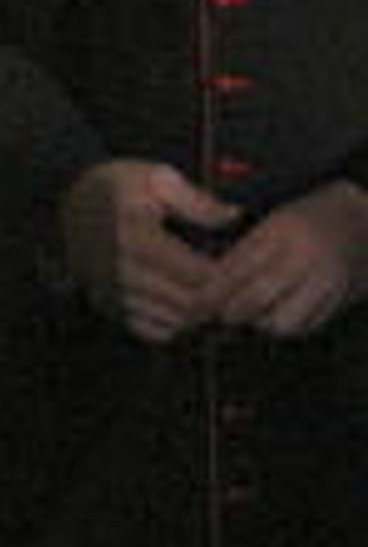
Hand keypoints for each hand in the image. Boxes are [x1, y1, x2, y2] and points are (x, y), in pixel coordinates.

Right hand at [58, 159, 240, 343]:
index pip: (198, 275)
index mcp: (136, 237)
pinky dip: (175, 323)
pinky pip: (153, 331)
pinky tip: (183, 302)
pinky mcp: (110, 307)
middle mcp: (122, 272)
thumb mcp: (156, 177)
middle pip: (190, 304)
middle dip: (219, 298)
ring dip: (199, 312)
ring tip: (213, 291)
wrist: (69, 203)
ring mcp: (113, 293)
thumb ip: (196, 200)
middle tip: (236, 284)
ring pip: (175, 321)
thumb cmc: (116, 187)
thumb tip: (232, 216)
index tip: (244, 267)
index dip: (229, 277)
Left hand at [207, 179, 367, 337]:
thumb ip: (243, 251)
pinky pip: (305, 327)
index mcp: (283, 229)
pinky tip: (280, 312)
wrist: (364, 223)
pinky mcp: (342, 299)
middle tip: (221, 312)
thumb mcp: (274, 222)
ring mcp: (328, 280)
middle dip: (231, 311)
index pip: (237, 268)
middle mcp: (306, 256)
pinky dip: (287, 325)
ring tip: (255, 310)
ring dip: (261, 321)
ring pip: (280, 321)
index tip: (196, 304)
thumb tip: (209, 284)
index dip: (212, 292)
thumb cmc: (311, 220)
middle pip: (255, 299)